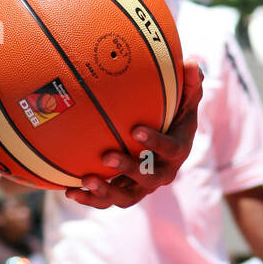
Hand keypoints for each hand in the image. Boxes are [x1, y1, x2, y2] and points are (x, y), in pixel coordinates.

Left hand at [65, 60, 202, 209]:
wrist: (160, 136)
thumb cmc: (172, 110)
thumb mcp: (184, 96)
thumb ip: (189, 81)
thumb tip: (192, 63)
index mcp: (178, 148)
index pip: (171, 149)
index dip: (155, 142)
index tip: (136, 130)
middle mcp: (163, 172)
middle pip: (149, 178)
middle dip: (128, 168)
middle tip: (107, 156)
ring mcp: (142, 184)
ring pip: (127, 197)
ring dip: (106, 191)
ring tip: (86, 179)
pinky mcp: (124, 190)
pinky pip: (108, 200)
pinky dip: (90, 198)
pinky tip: (69, 191)